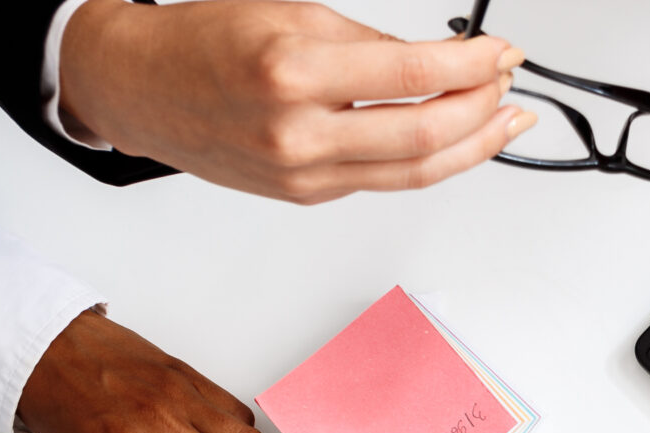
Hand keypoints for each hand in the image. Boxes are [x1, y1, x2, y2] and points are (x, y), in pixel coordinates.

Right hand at [58, 0, 530, 201]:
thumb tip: (438, 63)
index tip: (502, 54)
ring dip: (471, 147)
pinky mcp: (306, 196)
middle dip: (482, 110)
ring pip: (414, 171)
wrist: (141, 87)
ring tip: (504, 121)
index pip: (412, 73)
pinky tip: (453, 140)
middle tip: (508, 87)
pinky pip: (385, 180)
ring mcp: (303, 174)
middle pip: (424, 135)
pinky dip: (429, 160)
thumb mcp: (288, 13)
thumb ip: (366, 43)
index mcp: (292, 70)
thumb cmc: (204, 43)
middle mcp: (298, 132)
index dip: (472, 65)